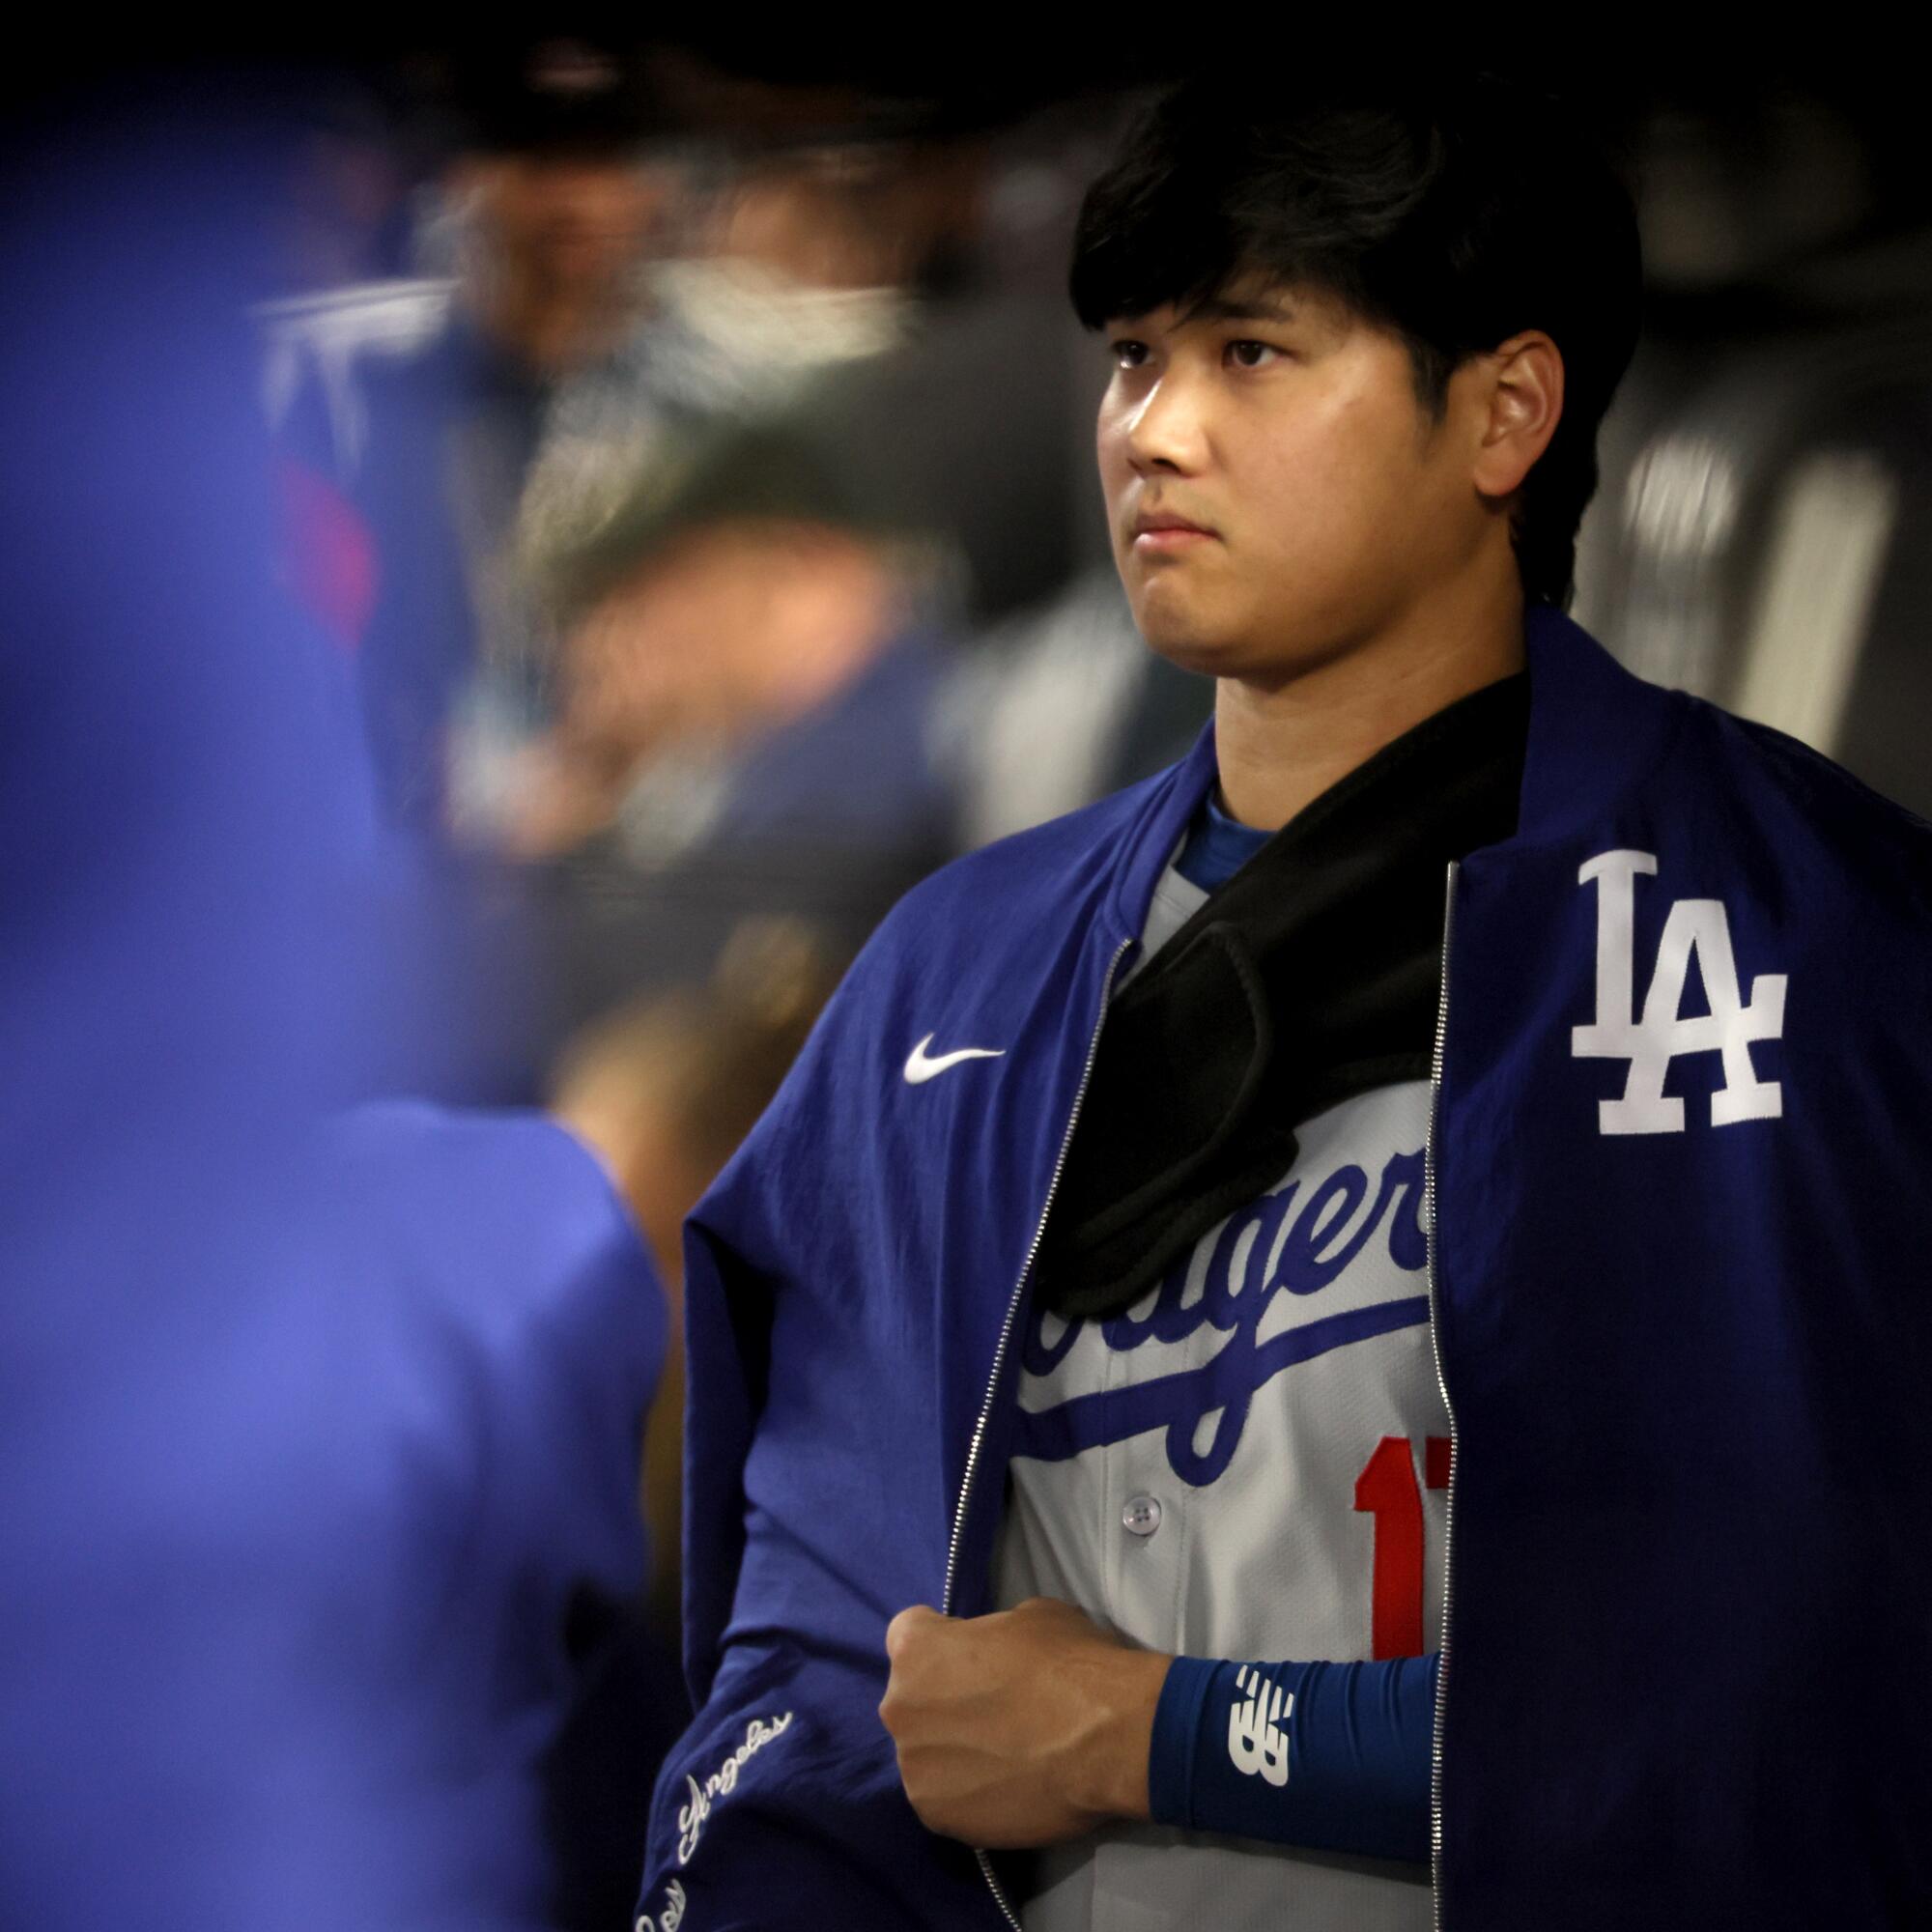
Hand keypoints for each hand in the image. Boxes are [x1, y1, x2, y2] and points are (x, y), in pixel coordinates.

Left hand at [879, 1597, 1172, 1848]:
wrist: (1107, 1739)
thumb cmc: (1070, 1664)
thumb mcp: (1031, 1616)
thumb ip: (992, 1635)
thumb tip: (995, 1655)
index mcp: (915, 1649)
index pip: (907, 1634)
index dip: (940, 1641)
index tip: (967, 1655)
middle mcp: (900, 1708)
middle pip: (912, 1699)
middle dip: (943, 1700)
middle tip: (991, 1709)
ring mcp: (915, 1769)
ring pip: (926, 1753)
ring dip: (953, 1752)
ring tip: (1003, 1756)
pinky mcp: (937, 1817)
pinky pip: (945, 1798)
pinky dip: (969, 1794)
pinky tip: (1007, 1787)